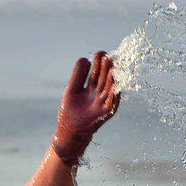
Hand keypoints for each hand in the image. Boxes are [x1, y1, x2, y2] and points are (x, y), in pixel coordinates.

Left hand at [51, 51, 119, 166]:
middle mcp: (100, 94)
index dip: (99, 62)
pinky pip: (112, 101)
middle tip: (106, 56)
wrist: (69, 133)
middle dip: (106, 67)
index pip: (98, 71)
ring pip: (110, 87)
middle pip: (105, 77)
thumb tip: (84, 58)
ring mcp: (104, 103)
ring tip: (112, 65)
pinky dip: (114, 93)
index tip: (100, 53)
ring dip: (111, 77)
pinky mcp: (106, 112)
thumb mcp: (72, 90)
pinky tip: (115, 83)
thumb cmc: (70, 112)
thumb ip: (78, 75)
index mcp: (93, 87)